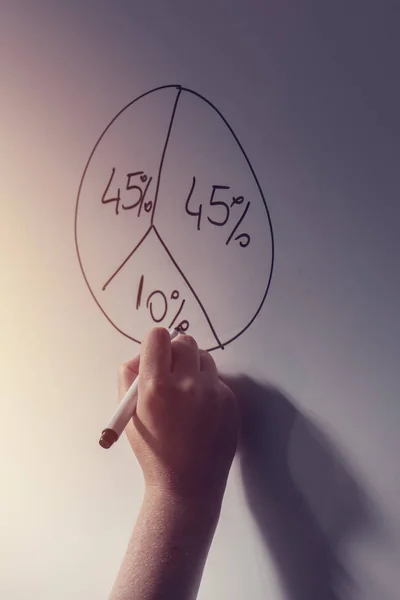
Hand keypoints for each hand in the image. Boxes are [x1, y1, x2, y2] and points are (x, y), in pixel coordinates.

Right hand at [118, 327, 239, 502]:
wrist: (187, 484)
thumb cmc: (153, 449)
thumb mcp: (129, 415)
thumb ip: (129, 377)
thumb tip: (142, 354)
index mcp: (155, 387)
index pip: (158, 337)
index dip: (155, 343)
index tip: (155, 353)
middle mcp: (186, 385)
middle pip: (184, 341)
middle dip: (175, 351)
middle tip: (171, 370)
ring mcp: (212, 393)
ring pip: (204, 358)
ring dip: (194, 368)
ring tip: (186, 394)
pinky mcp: (230, 402)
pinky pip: (217, 381)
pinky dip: (208, 388)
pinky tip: (201, 412)